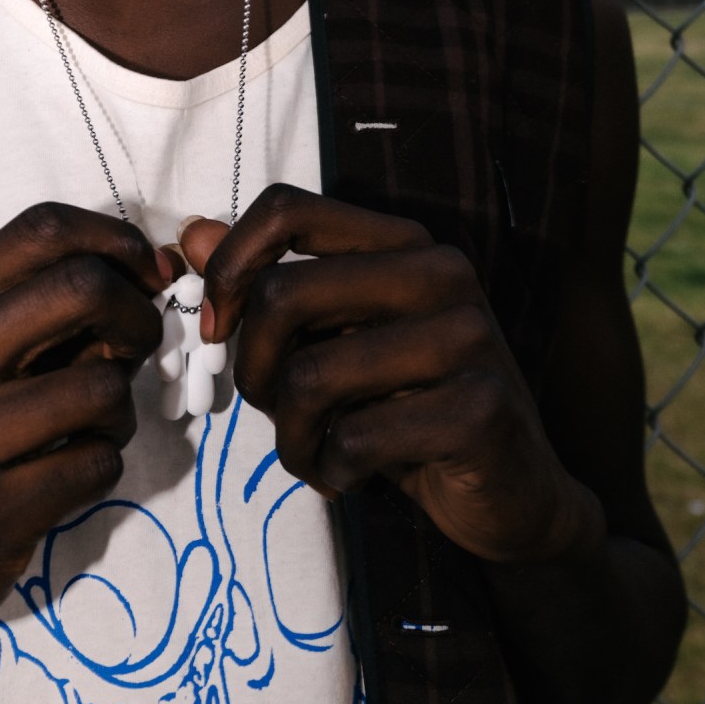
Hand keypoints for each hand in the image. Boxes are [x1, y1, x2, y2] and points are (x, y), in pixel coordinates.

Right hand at [0, 203, 169, 653]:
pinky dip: (103, 465)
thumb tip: (156, 266)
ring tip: (92, 427)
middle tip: (137, 348)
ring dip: (121, 409)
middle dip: (137, 315)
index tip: (147, 273)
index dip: (116, 242)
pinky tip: (69, 474)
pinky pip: (97, 463)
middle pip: (81, 287)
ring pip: (104, 385)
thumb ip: (41, 307)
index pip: (41, 230)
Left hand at [180, 186, 601, 566]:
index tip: (216, 326)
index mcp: (401, 242)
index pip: (287, 210)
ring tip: (312, 452)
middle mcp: (440, 273)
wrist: (513, 493)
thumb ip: (268, 285)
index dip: (229, 264)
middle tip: (275, 410)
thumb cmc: (407, 407)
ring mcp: (468, 337)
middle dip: (254, 370)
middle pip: (282, 295)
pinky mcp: (481, 409)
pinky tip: (350, 476)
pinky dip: (331, 469)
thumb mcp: (334, 341)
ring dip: (290, 436)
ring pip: (310, 376)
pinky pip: (356, 438)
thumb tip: (191, 236)